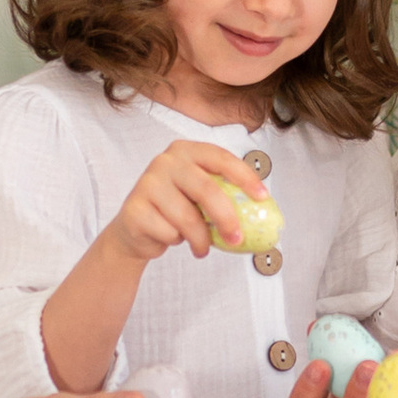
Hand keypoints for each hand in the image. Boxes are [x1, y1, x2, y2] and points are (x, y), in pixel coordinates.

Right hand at [110, 139, 269, 267]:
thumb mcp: (201, 198)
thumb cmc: (176, 210)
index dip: (245, 177)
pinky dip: (177, 242)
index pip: (221, 158)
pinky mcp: (134, 209)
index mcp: (187, 151)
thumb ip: (224, 197)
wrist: (136, 230)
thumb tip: (262, 212)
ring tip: (201, 246)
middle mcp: (165, 162)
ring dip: (201, 240)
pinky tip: (171, 238)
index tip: (263, 197)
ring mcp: (147, 183)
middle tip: (236, 239)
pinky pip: (168, 232)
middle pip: (206, 190)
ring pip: (187, 217)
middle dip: (226, 218)